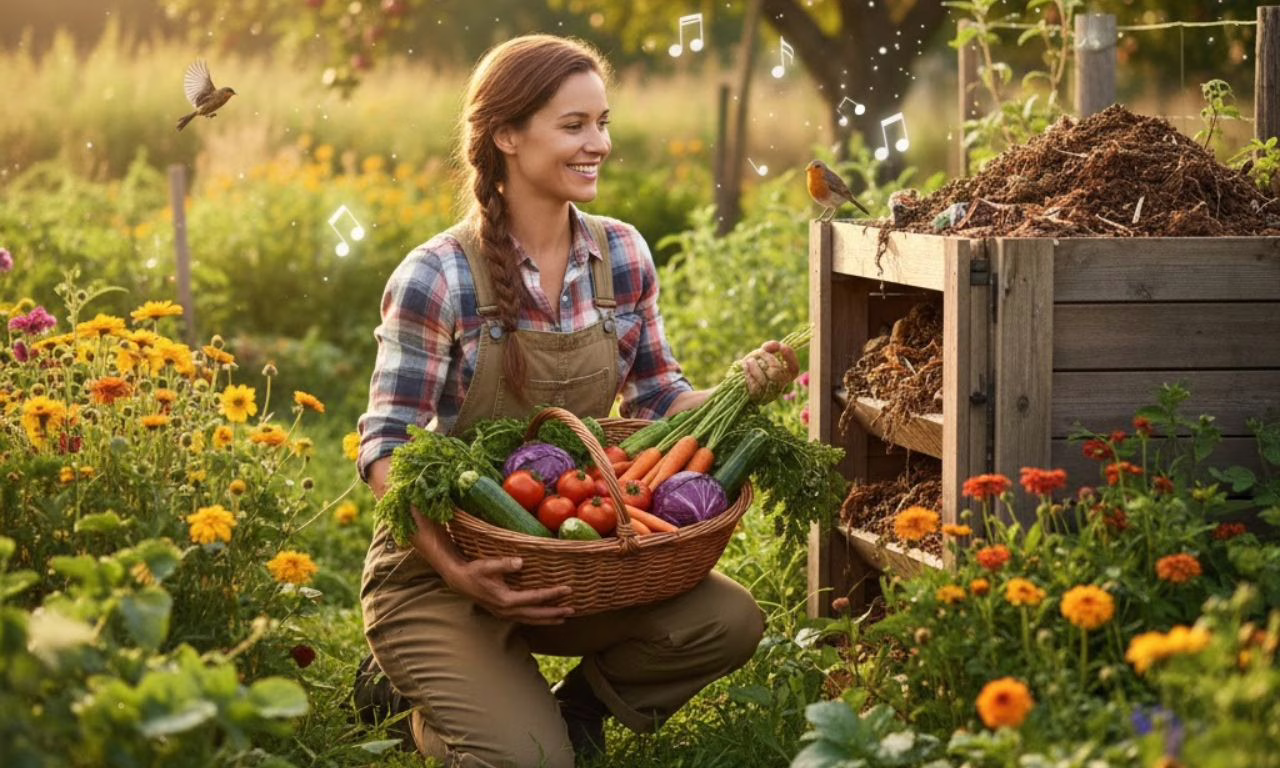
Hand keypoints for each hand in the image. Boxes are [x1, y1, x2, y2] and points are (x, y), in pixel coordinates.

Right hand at [443, 556, 574, 624]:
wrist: (458, 581)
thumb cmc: (474, 571)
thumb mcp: (487, 565)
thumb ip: (504, 564)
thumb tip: (521, 562)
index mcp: (506, 600)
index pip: (535, 598)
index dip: (552, 594)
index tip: (567, 589)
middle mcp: (507, 611)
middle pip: (536, 614)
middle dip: (555, 613)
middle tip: (572, 610)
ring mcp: (504, 614)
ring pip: (531, 620)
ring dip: (548, 619)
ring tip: (564, 618)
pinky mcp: (503, 613)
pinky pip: (524, 619)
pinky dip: (537, 619)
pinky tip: (545, 618)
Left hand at [741, 340, 799, 403]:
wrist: (739, 379)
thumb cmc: (755, 365)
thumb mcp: (763, 354)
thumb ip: (771, 348)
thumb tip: (776, 345)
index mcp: (786, 375)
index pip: (794, 369)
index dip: (790, 357)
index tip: (781, 346)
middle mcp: (780, 385)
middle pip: (777, 371)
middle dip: (768, 358)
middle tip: (760, 352)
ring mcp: (769, 393)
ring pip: (764, 379)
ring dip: (755, 365)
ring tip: (749, 360)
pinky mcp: (757, 397)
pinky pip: (754, 385)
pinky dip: (749, 372)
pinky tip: (745, 366)